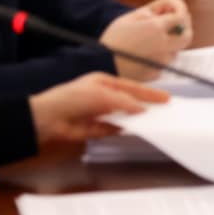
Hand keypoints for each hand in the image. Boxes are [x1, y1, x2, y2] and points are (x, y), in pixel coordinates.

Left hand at [29, 72, 168, 143]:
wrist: (47, 118)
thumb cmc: (73, 98)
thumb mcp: (102, 95)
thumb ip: (124, 102)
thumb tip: (142, 109)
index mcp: (104, 82)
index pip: (131, 87)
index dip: (149, 93)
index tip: (166, 98)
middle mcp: (103, 96)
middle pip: (129, 101)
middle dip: (145, 106)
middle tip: (164, 111)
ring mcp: (99, 113)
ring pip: (123, 116)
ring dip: (136, 119)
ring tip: (154, 123)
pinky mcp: (94, 129)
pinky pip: (113, 129)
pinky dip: (123, 130)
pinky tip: (134, 132)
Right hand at [100, 0, 192, 80]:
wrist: (101, 65)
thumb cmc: (112, 39)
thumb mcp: (129, 18)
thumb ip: (151, 12)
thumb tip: (167, 13)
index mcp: (156, 28)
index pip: (182, 16)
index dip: (181, 10)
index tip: (176, 10)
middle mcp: (163, 46)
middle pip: (187, 36)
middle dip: (183, 28)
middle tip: (172, 24)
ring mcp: (161, 62)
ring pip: (176, 50)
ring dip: (170, 42)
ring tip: (150, 40)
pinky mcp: (157, 73)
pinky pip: (165, 62)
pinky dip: (160, 56)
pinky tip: (145, 54)